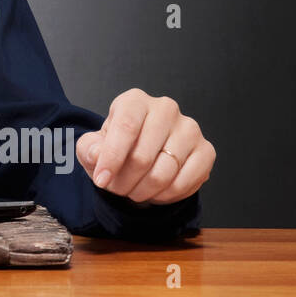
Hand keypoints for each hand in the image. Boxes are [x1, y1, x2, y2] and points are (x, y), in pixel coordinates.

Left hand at [76, 88, 214, 205]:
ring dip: (143, 191)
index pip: (125, 128)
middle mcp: (165, 109)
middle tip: (116, 189)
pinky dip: (166, 195)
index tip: (101, 180)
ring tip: (133, 191)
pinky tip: (155, 192)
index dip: (112, 158)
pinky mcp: (206, 150)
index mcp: (135, 101)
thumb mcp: (93, 146)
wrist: (142, 154)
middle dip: (124, 181)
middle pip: (143, 155)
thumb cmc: (117, 147)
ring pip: (164, 172)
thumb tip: (98, 156)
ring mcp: (189, 129)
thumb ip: (89, 149)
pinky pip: (185, 182)